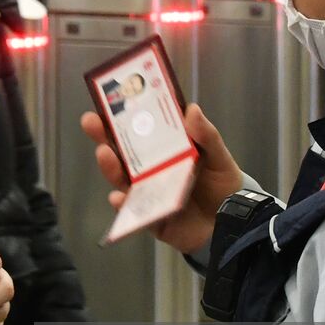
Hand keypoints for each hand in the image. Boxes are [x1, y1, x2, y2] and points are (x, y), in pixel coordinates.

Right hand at [79, 103, 243, 253]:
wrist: (234, 225)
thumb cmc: (223, 186)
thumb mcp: (219, 157)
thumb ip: (207, 136)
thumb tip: (192, 109)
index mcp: (165, 150)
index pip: (140, 129)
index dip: (123, 115)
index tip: (110, 99)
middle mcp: (151, 170)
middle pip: (123, 152)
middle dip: (104, 136)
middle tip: (91, 122)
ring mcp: (148, 194)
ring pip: (123, 179)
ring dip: (111, 167)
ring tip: (104, 154)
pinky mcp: (150, 218)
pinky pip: (133, 212)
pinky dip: (123, 205)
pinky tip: (118, 196)